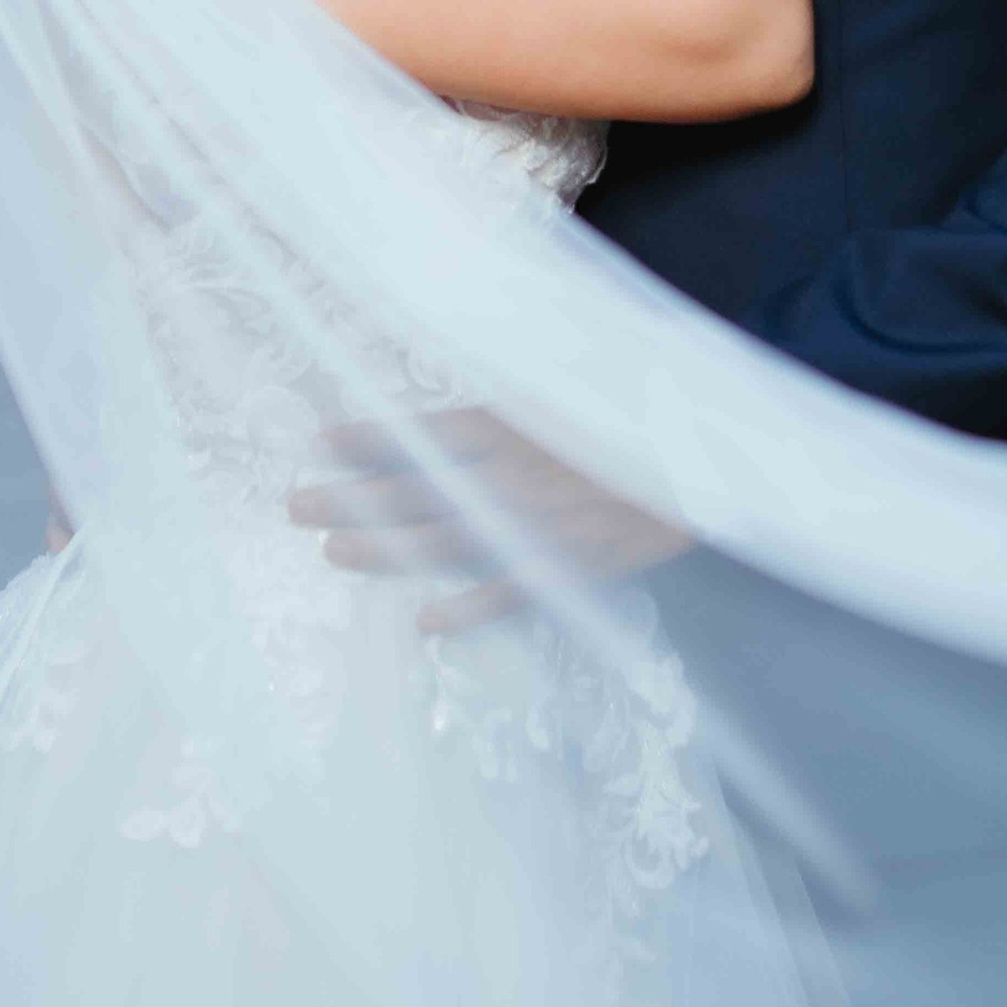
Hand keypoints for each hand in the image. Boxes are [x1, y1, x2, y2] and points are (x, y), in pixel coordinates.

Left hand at [287, 408, 690, 636]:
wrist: (711, 452)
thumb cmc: (638, 410)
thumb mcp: (572, 383)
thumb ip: (518, 396)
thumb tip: (463, 400)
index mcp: (513, 420)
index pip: (423, 430)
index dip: (367, 437)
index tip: (317, 441)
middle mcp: (514, 471)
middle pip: (416, 488)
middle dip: (352, 497)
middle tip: (296, 506)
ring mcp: (540, 523)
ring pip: (446, 540)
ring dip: (386, 549)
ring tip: (334, 553)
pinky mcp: (574, 564)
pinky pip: (510, 592)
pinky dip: (468, 609)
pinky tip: (424, 623)